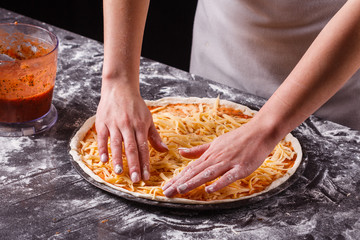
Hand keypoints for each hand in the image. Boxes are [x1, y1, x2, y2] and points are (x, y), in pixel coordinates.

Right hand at [95, 82, 167, 182]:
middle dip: (134, 164)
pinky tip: (104, 160)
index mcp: (140, 126)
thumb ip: (154, 136)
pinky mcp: (102, 122)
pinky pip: (102, 137)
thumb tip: (164, 150)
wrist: (120, 88)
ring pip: (116, 144)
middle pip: (131, 148)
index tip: (146, 176)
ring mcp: (114, 124)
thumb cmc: (136, 105)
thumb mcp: (148, 119)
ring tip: (120, 172)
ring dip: (118, 159)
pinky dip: (103, 149)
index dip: (145, 162)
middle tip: (135, 179)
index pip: (143, 147)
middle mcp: (128, 126)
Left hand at [162, 119, 279, 196]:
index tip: (165, 187)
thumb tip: (180, 152)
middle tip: (166, 192)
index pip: (190, 168)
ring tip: (180, 190)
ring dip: (193, 182)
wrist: (259, 132)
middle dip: (180, 183)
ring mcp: (228, 163)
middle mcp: (216, 159)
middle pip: (195, 172)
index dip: (177, 178)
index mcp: (209, 155)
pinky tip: (209, 190)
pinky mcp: (241, 168)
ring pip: (208, 174)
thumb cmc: (237, 139)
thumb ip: (198, 151)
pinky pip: (228, 177)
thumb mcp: (215, 143)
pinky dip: (219, 183)